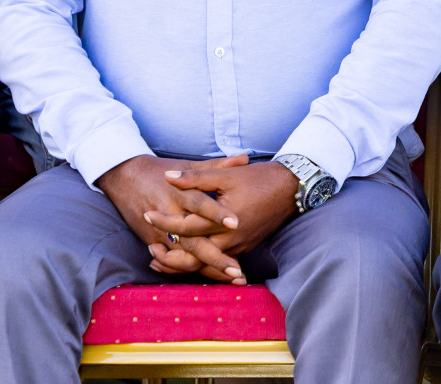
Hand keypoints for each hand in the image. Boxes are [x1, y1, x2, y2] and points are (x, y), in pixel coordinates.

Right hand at [97, 153, 249, 282]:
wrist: (125, 178)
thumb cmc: (161, 171)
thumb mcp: (188, 165)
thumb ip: (218, 165)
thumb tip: (245, 158)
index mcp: (179, 192)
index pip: (199, 204)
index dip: (216, 213)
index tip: (236, 223)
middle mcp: (170, 215)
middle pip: (193, 241)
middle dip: (216, 258)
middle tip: (238, 271)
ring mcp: (160, 233)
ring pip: (184, 258)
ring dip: (208, 269)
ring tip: (231, 279)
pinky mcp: (153, 242)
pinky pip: (173, 261)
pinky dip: (190, 270)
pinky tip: (212, 276)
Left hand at [144, 160, 301, 276]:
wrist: (292, 188)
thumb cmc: (259, 178)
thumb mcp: (226, 175)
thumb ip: (195, 177)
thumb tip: (168, 177)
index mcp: (224, 221)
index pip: (186, 227)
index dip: (164, 222)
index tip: (148, 215)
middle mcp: (231, 239)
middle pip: (193, 258)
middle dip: (169, 257)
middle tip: (150, 251)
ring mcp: (239, 246)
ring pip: (206, 264)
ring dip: (183, 264)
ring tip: (162, 260)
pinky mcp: (245, 248)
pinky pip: (218, 261)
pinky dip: (201, 262)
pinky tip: (189, 256)